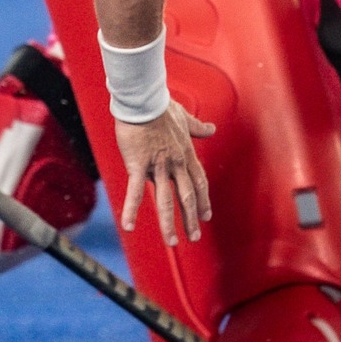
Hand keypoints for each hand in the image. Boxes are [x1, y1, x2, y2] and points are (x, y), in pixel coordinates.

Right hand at [115, 101, 214, 245]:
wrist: (143, 99)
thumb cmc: (161, 106)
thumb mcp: (184, 117)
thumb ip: (197, 127)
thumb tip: (212, 128)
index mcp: (185, 153)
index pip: (199, 181)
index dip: (203, 200)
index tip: (206, 216)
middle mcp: (175, 163)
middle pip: (187, 195)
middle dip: (191, 218)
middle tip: (194, 236)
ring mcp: (158, 166)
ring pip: (165, 199)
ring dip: (169, 223)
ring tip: (173, 242)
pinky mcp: (138, 165)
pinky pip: (136, 192)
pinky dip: (131, 210)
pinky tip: (129, 226)